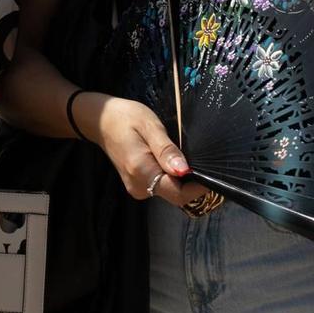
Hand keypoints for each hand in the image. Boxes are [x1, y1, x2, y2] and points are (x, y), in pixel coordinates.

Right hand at [87, 96, 209, 209]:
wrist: (101, 121)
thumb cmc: (126, 118)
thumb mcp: (150, 126)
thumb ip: (166, 150)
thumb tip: (184, 170)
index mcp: (142, 172)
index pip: (178, 194)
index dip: (198, 188)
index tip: (212, 172)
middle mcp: (139, 187)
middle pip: (175, 195)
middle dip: (191, 182)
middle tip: (199, 158)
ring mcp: (137, 188)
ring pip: (169, 190)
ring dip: (181, 178)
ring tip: (181, 154)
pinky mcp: (137, 185)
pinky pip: (161, 185)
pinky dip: (170, 176)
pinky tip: (170, 159)